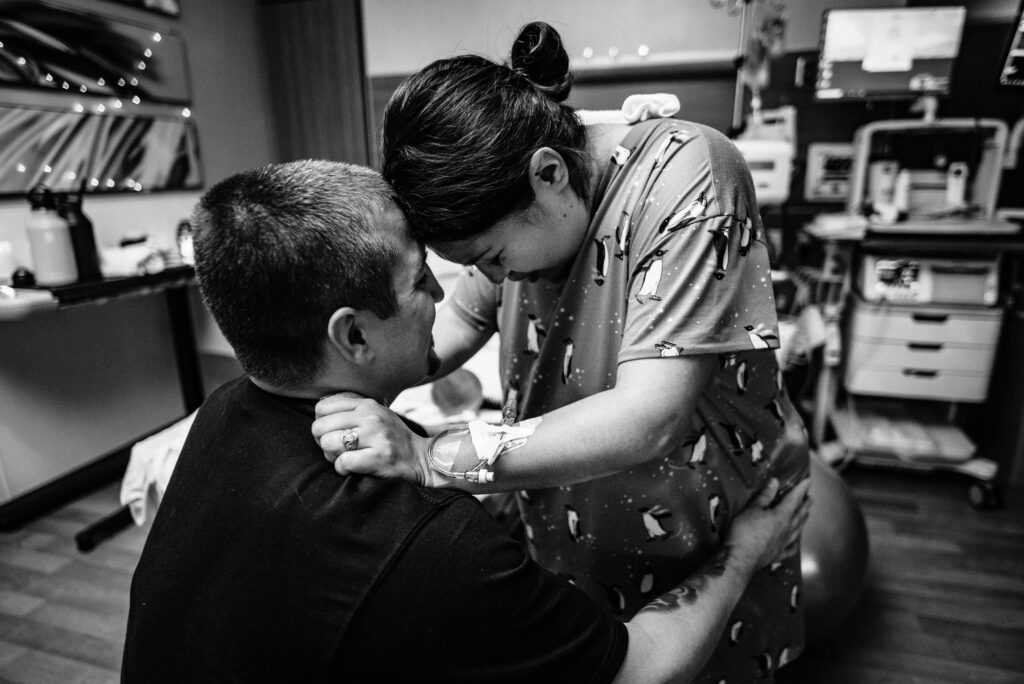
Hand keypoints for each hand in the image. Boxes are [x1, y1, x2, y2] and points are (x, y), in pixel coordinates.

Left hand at [312, 392, 435, 484]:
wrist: (419, 458)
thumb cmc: (392, 437)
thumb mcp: (376, 414)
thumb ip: (351, 409)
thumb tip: (320, 412)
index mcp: (367, 405)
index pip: (322, 407)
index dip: (321, 422)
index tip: (331, 433)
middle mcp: (370, 417)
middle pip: (320, 426)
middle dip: (322, 441)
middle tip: (335, 449)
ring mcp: (375, 436)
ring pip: (329, 443)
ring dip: (331, 456)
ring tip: (343, 458)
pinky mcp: (378, 457)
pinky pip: (343, 462)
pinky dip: (342, 469)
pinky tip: (352, 468)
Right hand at [726, 477, 811, 570]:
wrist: (740, 559)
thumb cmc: (744, 532)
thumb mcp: (752, 509)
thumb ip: (765, 496)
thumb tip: (775, 482)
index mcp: (782, 516)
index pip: (794, 499)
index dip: (801, 489)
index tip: (808, 481)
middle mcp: (787, 530)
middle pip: (799, 514)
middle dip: (805, 504)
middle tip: (810, 498)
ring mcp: (784, 543)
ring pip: (798, 530)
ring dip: (803, 520)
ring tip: (807, 514)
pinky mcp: (778, 555)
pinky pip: (791, 548)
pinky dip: (795, 543)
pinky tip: (796, 542)